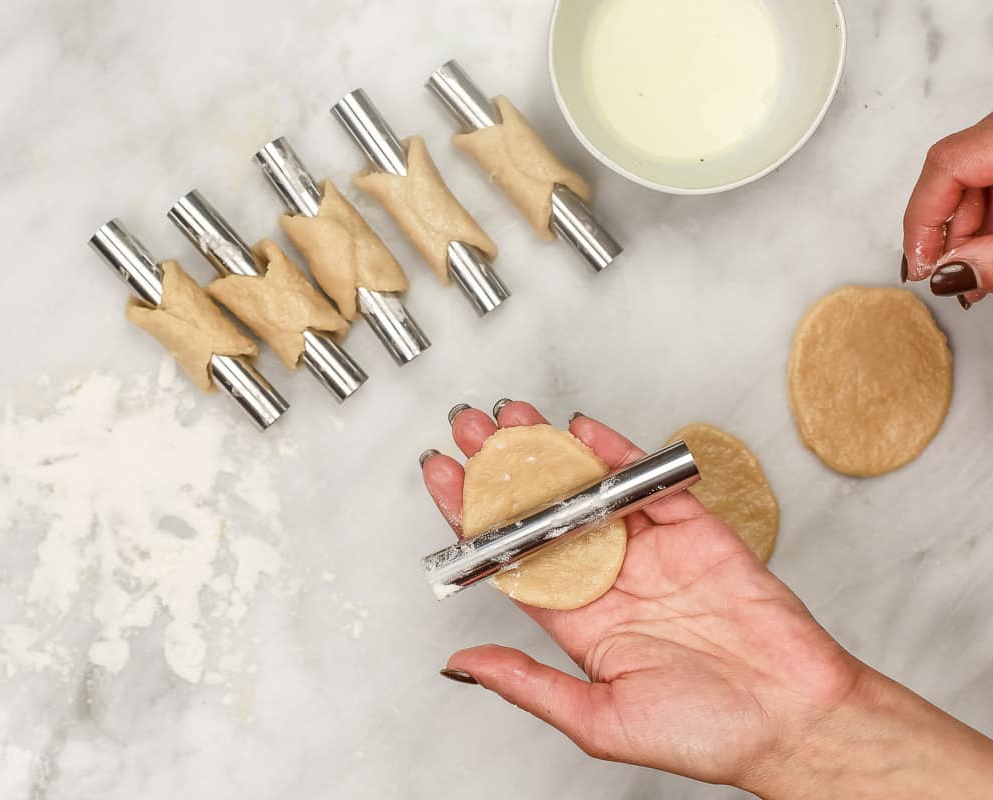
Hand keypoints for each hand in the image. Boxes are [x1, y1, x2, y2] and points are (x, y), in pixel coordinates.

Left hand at [421, 402, 992, 796]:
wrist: (797, 722)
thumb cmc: (709, 733)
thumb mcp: (598, 721)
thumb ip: (528, 684)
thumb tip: (463, 664)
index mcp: (581, 622)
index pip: (512, 557)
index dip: (475, 516)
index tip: (445, 478)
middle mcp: (610, 580)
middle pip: (543, 512)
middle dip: (502, 469)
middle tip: (470, 429)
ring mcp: (650, 552)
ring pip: (587, 489)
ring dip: (547, 451)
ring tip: (509, 418)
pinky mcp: (694, 531)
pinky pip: (646, 485)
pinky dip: (616, 454)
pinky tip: (581, 432)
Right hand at [903, 113, 992, 308]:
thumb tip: (948, 274)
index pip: (943, 166)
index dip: (922, 220)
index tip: (921, 265)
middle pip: (957, 178)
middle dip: (949, 234)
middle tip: (949, 277)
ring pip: (978, 184)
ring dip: (972, 233)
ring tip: (975, 276)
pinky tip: (991, 255)